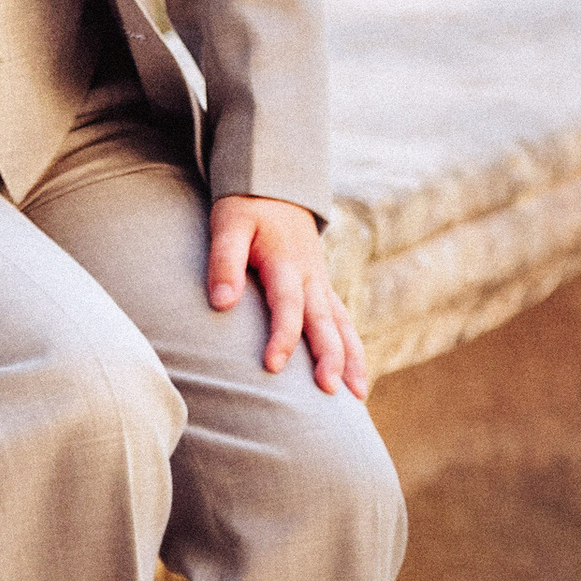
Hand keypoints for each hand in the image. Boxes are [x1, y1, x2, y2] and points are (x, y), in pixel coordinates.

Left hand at [206, 195, 368, 398]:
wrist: (275, 184)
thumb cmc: (246, 208)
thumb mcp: (228, 226)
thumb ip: (224, 262)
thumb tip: (222, 304)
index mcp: (286, 262)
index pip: (287, 305)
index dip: (281, 336)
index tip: (273, 367)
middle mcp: (311, 276)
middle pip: (325, 320)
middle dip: (331, 356)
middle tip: (331, 390)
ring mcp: (321, 283)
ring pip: (342, 324)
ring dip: (352, 358)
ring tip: (358, 396)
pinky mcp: (323, 288)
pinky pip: (343, 321)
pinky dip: (352, 348)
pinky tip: (355, 376)